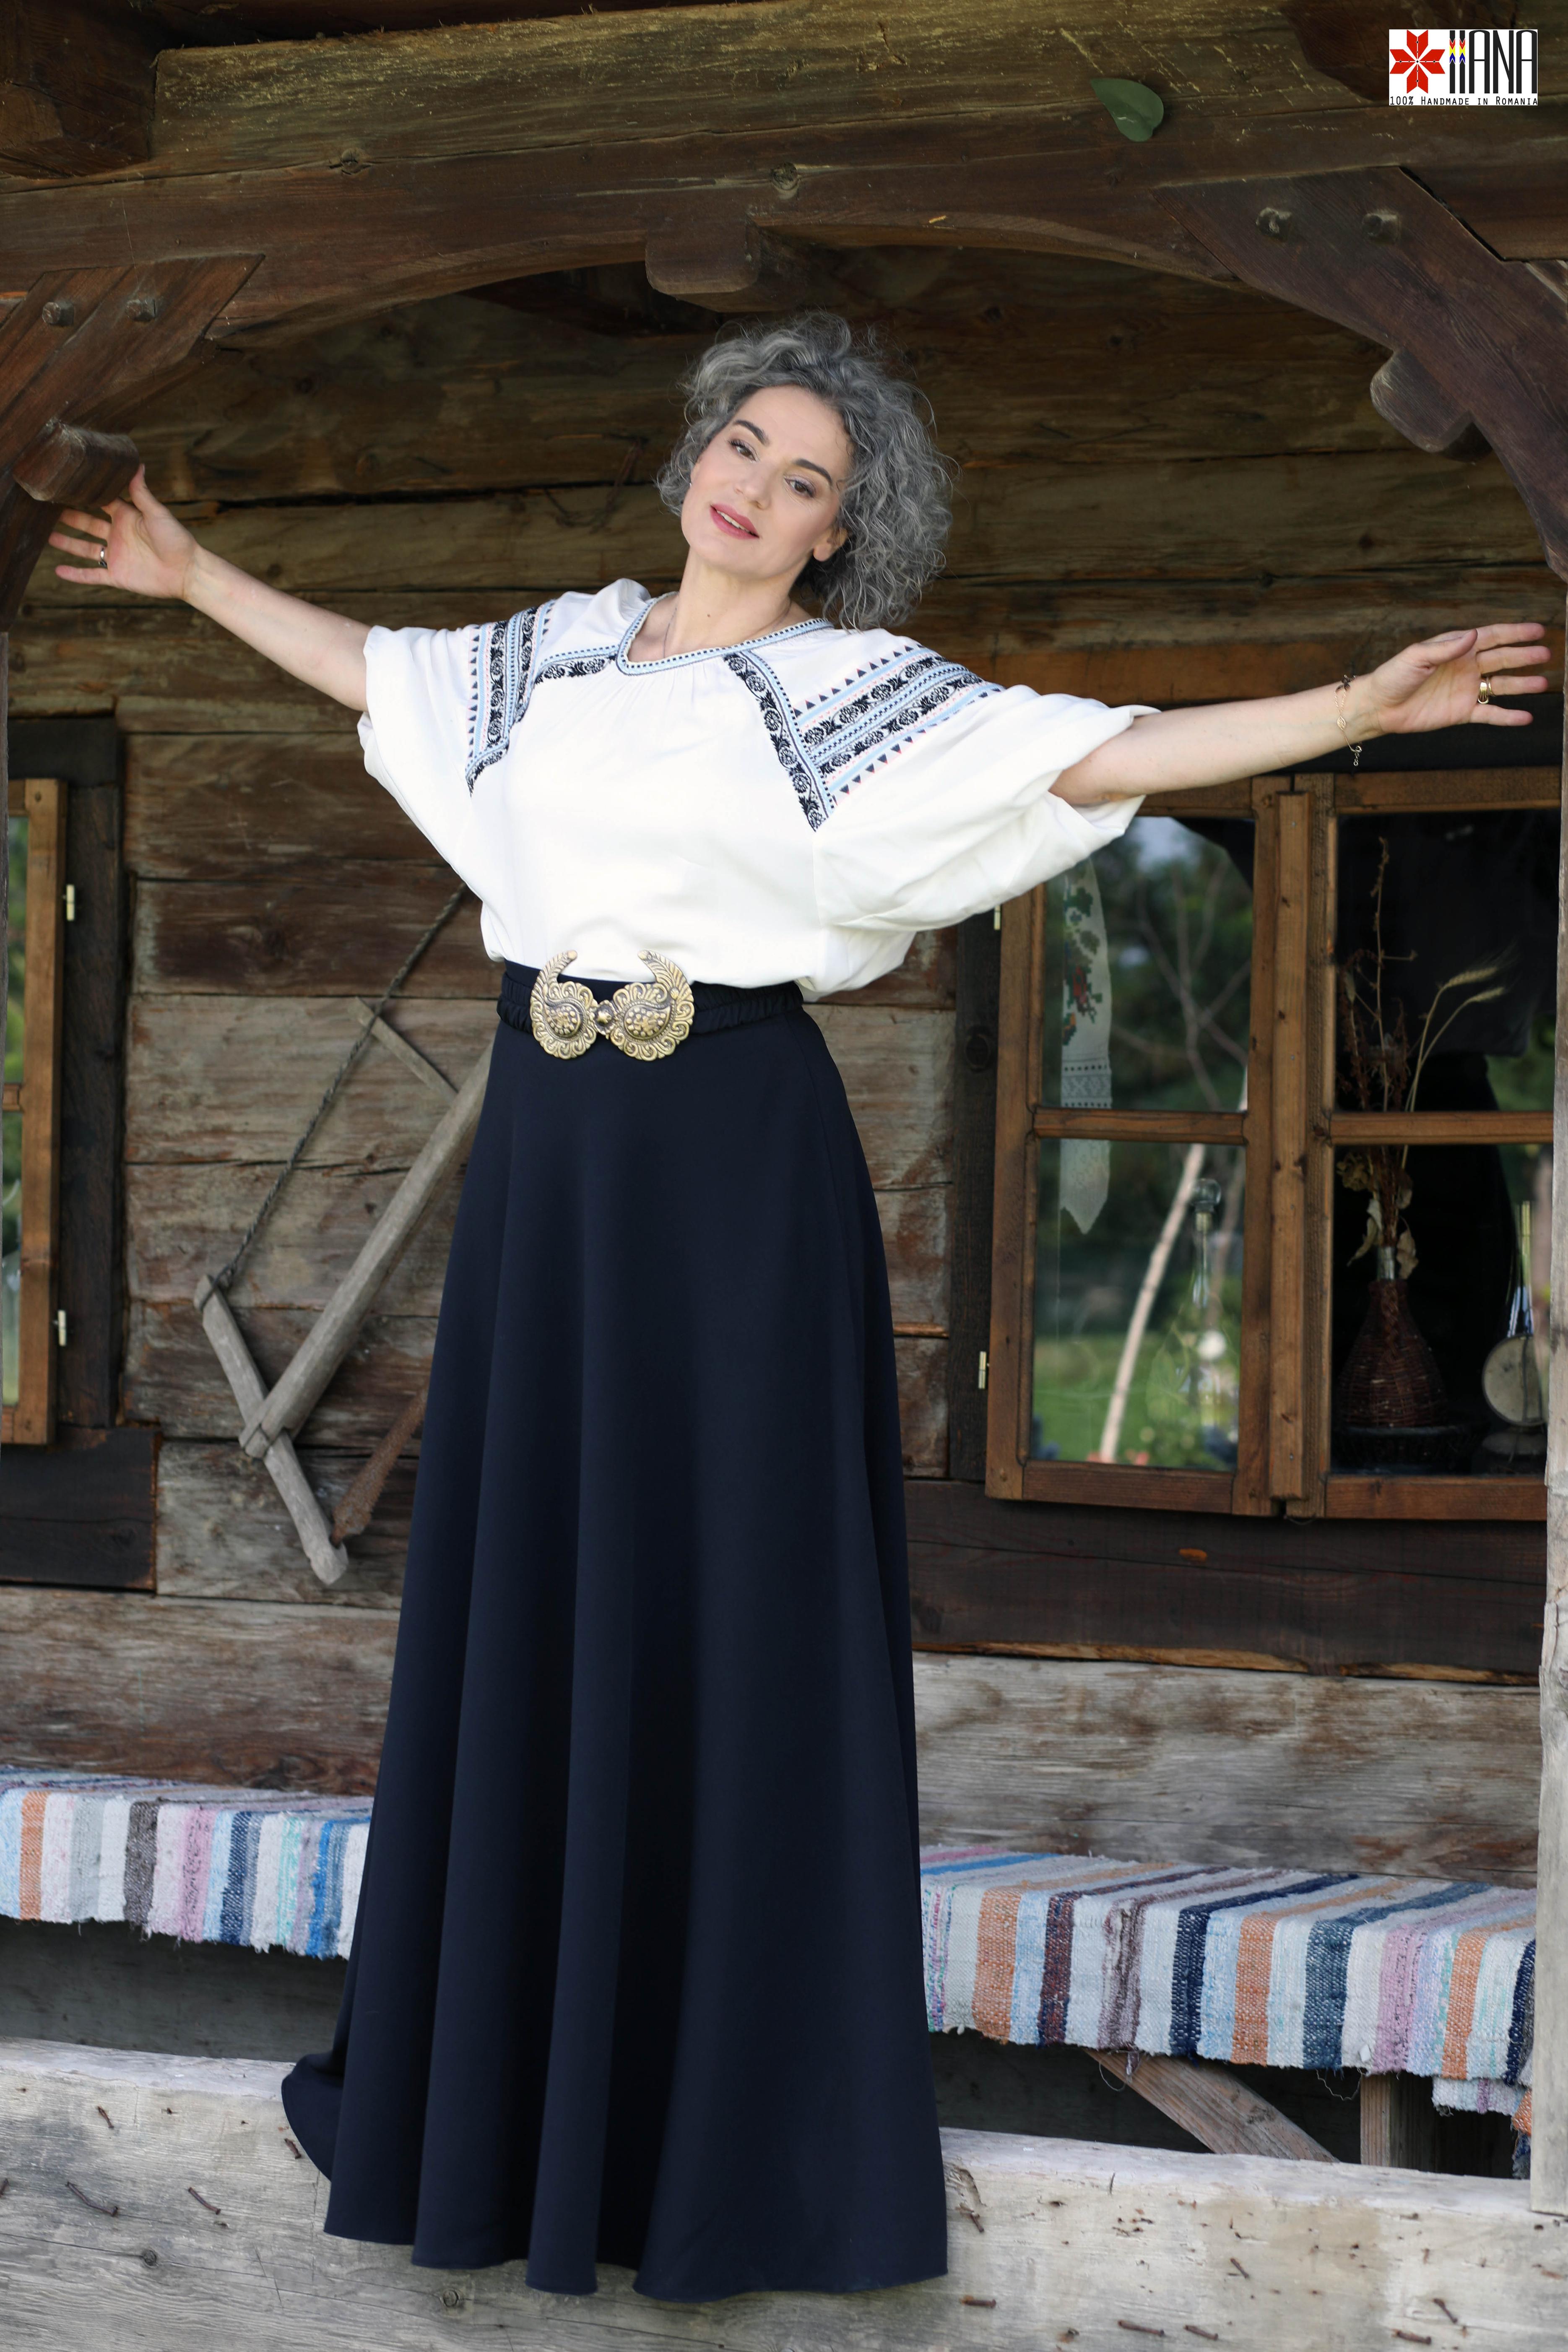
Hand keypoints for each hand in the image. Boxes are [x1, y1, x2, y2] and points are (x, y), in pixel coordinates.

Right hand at [49, 465, 198, 600]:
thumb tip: (136, 464)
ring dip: (66, 543)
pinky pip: (92, 575)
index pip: (101, 503)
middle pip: (87, 524)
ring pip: (85, 549)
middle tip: (47, 508)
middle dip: (69, 517)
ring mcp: (116, 556)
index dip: (85, 496)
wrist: (187, 571)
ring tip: (45, 535)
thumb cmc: (176, 539)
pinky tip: (57, 570)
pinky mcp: (117, 576)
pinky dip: (75, 574)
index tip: (66, 485)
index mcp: (126, 517)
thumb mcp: (156, 513)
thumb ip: (141, 492)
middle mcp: (118, 535)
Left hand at [1360, 621, 1551, 734]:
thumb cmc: (1394, 676)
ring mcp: (1466, 690)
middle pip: (1502, 659)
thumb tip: (1472, 635)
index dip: (1515, 633)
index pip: (1492, 637)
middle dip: (1524, 657)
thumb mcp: (1417, 657)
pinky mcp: (1461, 712)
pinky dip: (1507, 716)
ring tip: (1543, 683)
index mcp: (1457, 648)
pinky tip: (1525, 717)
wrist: (1379, 707)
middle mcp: (1466, 667)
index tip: (1537, 630)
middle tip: (1547, 655)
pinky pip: (1489, 713)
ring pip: (1501, 686)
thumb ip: (1446, 648)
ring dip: (1522, 685)